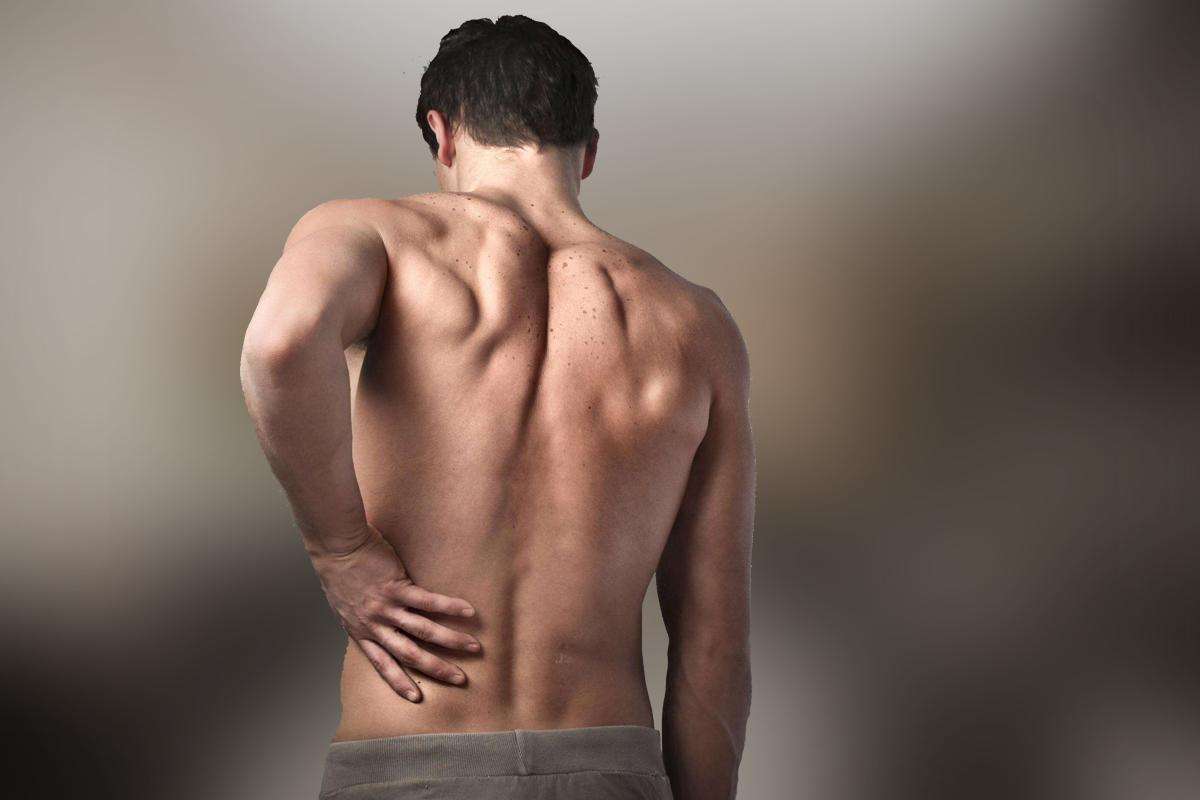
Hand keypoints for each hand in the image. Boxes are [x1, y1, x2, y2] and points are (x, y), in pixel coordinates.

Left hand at [309, 523, 480, 701]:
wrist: (336, 547)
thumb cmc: (338, 573)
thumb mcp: (345, 606)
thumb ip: (363, 619)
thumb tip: (379, 625)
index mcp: (360, 632)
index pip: (382, 664)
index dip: (399, 681)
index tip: (416, 697)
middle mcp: (374, 625)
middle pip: (409, 654)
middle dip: (436, 668)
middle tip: (459, 679)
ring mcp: (386, 607)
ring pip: (423, 631)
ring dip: (450, 640)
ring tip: (472, 646)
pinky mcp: (397, 587)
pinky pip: (428, 601)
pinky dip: (449, 606)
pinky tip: (468, 611)